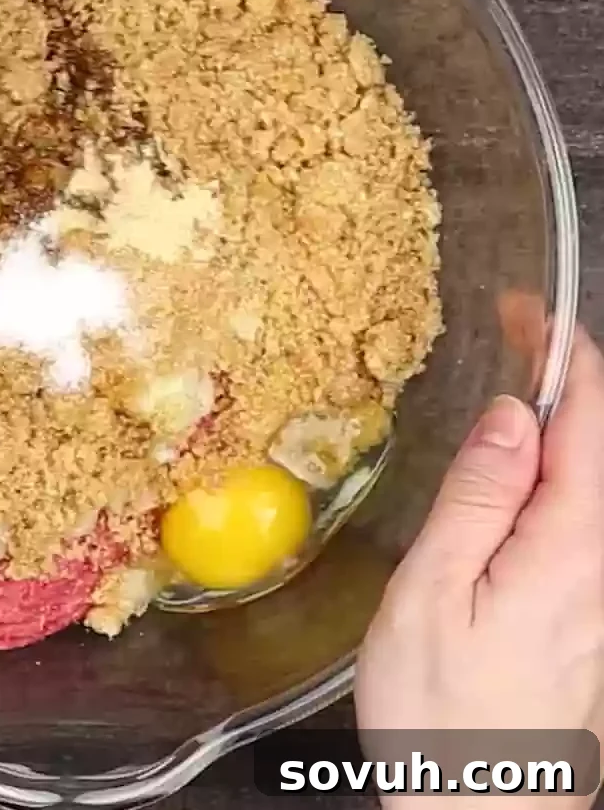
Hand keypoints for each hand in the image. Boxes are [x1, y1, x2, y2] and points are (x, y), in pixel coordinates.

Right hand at [356, 328, 603, 806]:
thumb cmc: (443, 712)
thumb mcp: (434, 592)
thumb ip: (479, 499)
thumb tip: (512, 416)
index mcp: (569, 548)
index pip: (589, 424)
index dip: (566, 354)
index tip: (525, 311)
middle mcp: (600, 562)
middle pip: (599, 443)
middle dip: (566, 372)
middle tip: (513, 327)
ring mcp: (596, 587)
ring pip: (590, 475)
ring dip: (559, 414)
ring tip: (515, 374)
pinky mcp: (581, 605)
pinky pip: (577, 511)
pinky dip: (554, 461)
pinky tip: (519, 457)